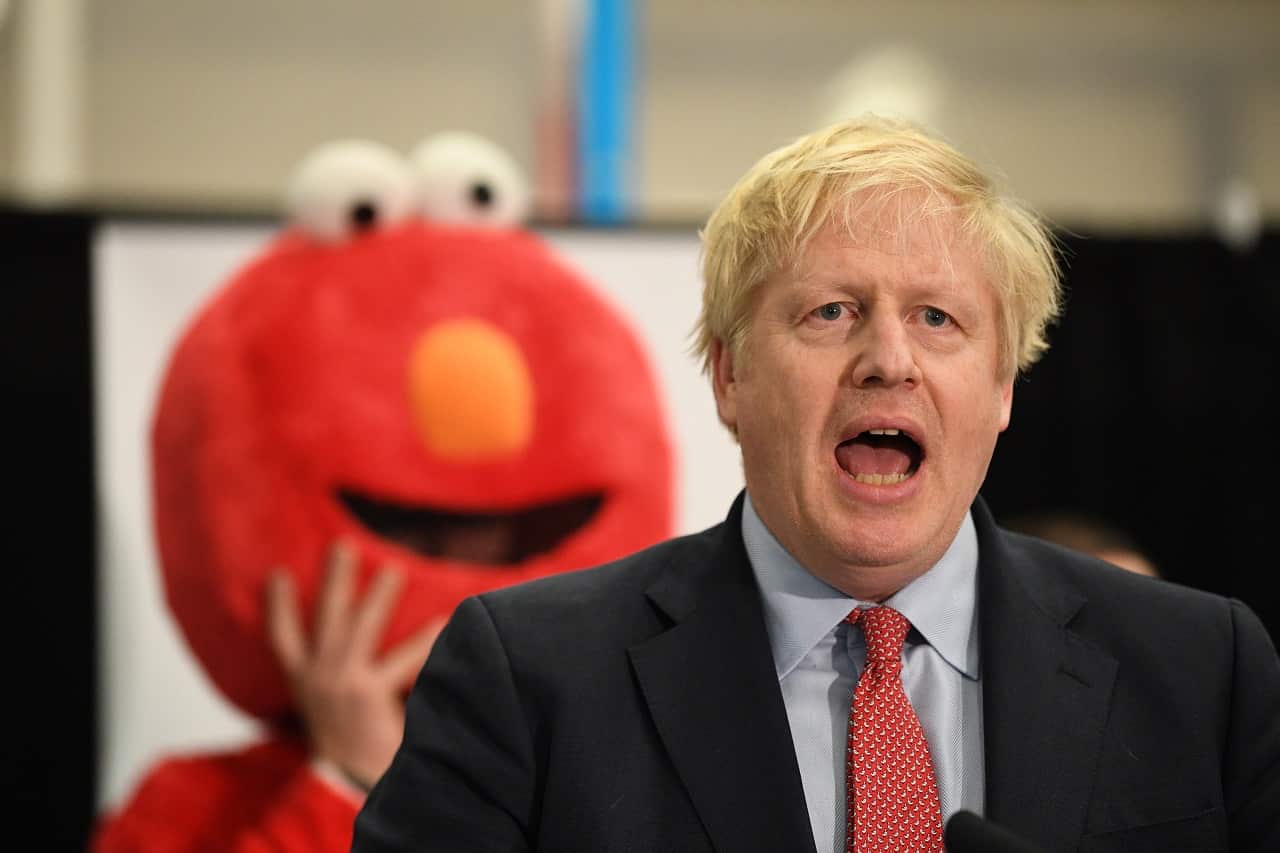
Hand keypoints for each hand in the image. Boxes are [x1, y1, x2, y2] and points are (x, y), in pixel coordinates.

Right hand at [266, 540, 444, 789]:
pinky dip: (422, 641)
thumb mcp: (329, 707)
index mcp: (303, 682)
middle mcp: (317, 679)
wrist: (351, 784)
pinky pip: (400, 660)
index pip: (282, 637)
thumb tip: (351, 637)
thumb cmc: (350, 744)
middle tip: (343, 545)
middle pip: (325, 619)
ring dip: (378, 597)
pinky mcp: (366, 694)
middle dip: (333, 580)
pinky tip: (441, 621)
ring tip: (394, 570)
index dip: (277, 606)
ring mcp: (340, 684)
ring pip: (360, 628)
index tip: (277, 573)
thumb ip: (334, 677)